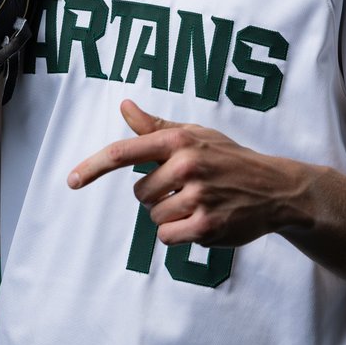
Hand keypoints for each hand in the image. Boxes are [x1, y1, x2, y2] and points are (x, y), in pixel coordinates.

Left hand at [67, 100, 304, 247]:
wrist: (275, 188)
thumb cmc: (228, 158)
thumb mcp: (196, 135)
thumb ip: (156, 127)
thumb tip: (124, 106)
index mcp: (179, 140)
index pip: (124, 152)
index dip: (93, 167)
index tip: (71, 180)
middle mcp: (186, 165)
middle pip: (139, 194)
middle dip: (157, 196)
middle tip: (187, 188)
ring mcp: (197, 196)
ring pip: (153, 218)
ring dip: (170, 216)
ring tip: (199, 203)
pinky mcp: (206, 225)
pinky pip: (168, 237)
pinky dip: (180, 234)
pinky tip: (203, 221)